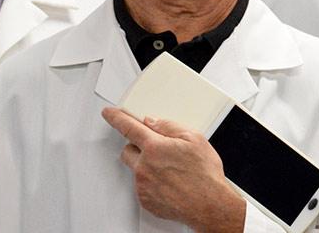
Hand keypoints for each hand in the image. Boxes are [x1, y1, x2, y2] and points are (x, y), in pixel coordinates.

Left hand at [102, 107, 245, 232]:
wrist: (209, 205)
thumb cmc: (205, 175)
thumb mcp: (194, 139)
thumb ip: (169, 127)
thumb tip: (154, 122)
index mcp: (154, 147)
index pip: (128, 127)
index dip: (116, 118)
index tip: (109, 114)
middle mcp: (144, 166)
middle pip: (128, 150)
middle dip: (138, 146)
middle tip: (156, 149)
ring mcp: (143, 185)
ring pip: (136, 169)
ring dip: (146, 166)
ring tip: (170, 171)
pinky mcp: (145, 200)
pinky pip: (142, 186)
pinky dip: (151, 183)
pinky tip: (169, 183)